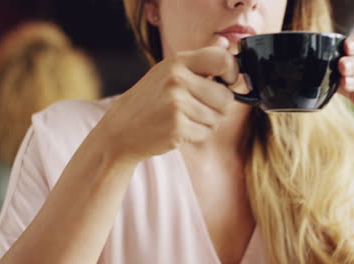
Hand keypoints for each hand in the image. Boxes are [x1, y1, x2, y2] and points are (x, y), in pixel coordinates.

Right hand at [98, 47, 238, 163]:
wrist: (121, 129)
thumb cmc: (149, 101)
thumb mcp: (167, 72)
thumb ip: (198, 63)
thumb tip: (228, 50)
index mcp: (177, 62)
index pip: (223, 59)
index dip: (232, 73)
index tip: (227, 82)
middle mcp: (177, 79)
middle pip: (226, 97)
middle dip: (218, 107)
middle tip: (198, 108)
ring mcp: (176, 103)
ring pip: (217, 117)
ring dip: (206, 122)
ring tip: (183, 118)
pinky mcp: (177, 126)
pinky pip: (206, 133)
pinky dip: (197, 135)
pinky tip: (179, 130)